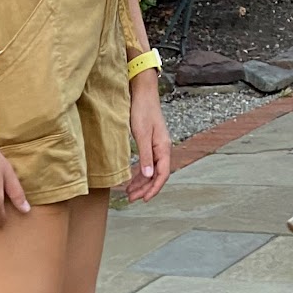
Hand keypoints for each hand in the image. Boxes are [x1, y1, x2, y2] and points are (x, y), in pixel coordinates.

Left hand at [126, 74, 170, 202]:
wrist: (143, 93)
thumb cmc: (143, 110)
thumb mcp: (142, 135)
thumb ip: (145, 156)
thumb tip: (148, 176)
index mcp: (163, 147)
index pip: (162, 174)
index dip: (154, 188)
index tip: (144, 199)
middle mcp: (163, 149)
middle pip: (156, 175)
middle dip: (145, 189)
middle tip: (131, 199)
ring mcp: (157, 147)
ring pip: (151, 171)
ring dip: (141, 183)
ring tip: (129, 193)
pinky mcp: (150, 144)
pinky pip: (147, 164)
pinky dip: (140, 174)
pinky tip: (132, 180)